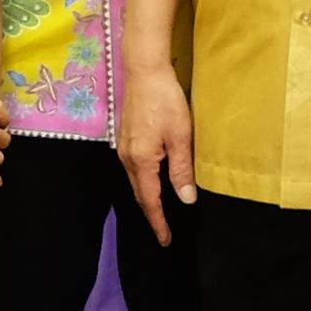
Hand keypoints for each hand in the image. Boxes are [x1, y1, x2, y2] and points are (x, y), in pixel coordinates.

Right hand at [122, 68, 197, 243]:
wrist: (144, 71)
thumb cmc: (165, 101)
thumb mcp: (180, 136)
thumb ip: (181, 170)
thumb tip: (186, 199)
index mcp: (142, 161)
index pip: (150, 201)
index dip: (158, 222)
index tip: (165, 239)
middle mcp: (128, 158)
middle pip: (139, 194)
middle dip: (151, 214)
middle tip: (164, 231)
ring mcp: (124, 147)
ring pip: (136, 181)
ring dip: (147, 198)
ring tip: (160, 211)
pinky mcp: (125, 138)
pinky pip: (134, 169)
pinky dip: (143, 182)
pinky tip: (152, 182)